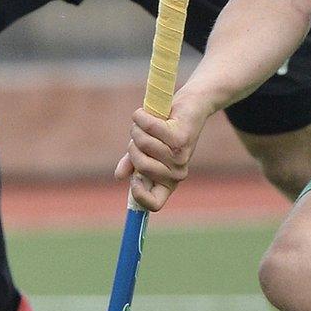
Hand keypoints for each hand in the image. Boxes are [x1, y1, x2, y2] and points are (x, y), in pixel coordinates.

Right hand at [113, 92, 212, 211]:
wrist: (191, 106)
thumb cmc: (166, 129)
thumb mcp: (147, 149)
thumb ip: (132, 163)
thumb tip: (119, 176)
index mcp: (169, 182)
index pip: (154, 204)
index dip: (139, 194)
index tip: (133, 179)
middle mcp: (177, 173)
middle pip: (140, 166)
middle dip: (133, 146)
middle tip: (141, 135)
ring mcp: (180, 156)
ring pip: (142, 143)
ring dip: (138, 128)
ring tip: (148, 121)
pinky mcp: (180, 138)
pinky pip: (149, 127)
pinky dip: (141, 116)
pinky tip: (144, 112)